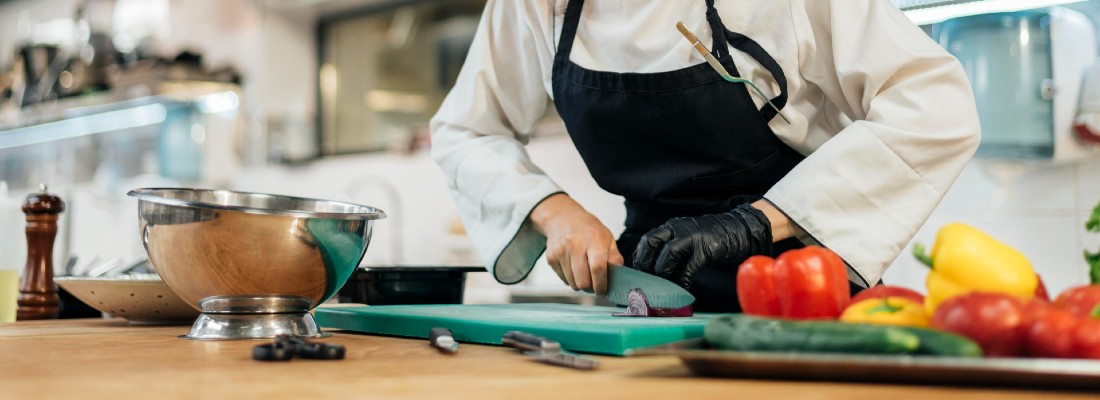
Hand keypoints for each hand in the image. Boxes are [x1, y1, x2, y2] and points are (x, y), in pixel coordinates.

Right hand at [530, 194, 622, 293]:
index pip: (598, 268)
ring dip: (580, 283)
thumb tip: (619, 276)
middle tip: (594, 283)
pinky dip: (570, 278)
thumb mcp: (607, 237)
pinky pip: (563, 279)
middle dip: (591, 287)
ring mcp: (561, 252)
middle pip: (583, 281)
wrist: (562, 217)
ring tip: (584, 272)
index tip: (603, 290)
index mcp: (593, 239)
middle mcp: (575, 245)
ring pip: (572, 283)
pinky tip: (573, 266)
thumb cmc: (588, 228)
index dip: (601, 284)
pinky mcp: (551, 258)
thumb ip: (614, 257)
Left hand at [632, 202, 773, 288]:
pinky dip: (682, 281)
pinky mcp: (706, 249)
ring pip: (668, 255)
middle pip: (651, 243)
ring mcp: (692, 238)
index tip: (638, 275)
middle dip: (645, 265)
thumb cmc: (711, 239)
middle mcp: (678, 229)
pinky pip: (688, 268)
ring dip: (663, 275)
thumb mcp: (687, 238)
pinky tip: (682, 290)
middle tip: (647, 282)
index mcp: (671, 227)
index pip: (647, 240)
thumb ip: (671, 249)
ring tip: (663, 289)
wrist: (740, 231)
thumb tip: (654, 272)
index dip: (640, 259)